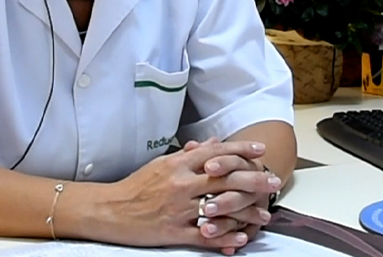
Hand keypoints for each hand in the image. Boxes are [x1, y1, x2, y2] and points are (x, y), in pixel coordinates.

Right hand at [99, 139, 271, 250]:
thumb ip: (187, 155)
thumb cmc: (136, 186)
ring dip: (245, 213)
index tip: (260, 152)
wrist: (110, 210)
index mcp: (178, 165)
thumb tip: (211, 143)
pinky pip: (204, 236)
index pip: (216, 153)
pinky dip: (224, 238)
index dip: (240, 152)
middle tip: (273, 182)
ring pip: (219, 208)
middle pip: (224, 179)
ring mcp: (178, 209)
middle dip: (253, 180)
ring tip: (264, 215)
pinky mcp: (173, 231)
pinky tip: (241, 238)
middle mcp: (181, 184)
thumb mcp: (161, 164)